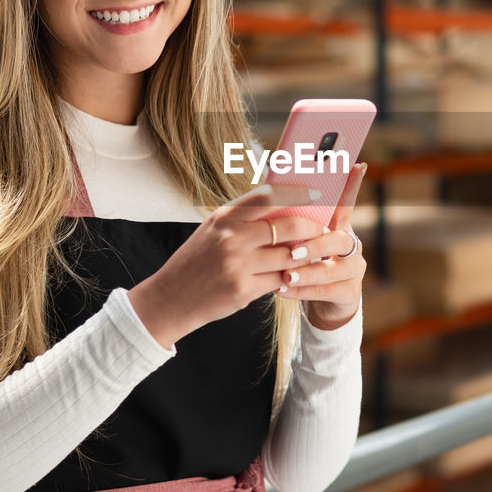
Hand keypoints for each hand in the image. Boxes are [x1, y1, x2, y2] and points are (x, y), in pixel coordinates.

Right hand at [127, 183, 327, 348]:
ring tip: (315, 254)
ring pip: (289, 255)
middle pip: (287, 226)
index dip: (297, 191)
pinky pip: (279, 279)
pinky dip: (290, 277)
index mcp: (224, 217)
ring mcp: (237, 263)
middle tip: (323, 231)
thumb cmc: (195, 263)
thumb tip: (283, 208)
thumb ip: (243, 220)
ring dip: (306, 256)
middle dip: (312, 228)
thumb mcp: (213, 232)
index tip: (317, 192)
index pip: (268, 195)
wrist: (169, 299)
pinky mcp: (242, 289)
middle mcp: (231, 236)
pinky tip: (294, 276)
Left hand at [280, 163, 368, 330]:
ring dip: (306, 272)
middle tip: (292, 251)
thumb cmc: (304, 266)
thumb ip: (293, 225)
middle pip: (337, 240)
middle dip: (314, 245)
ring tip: (285, 275)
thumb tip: (270, 200)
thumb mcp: (299, 243)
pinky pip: (326, 291)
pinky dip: (302, 291)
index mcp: (337, 228)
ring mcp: (353, 270)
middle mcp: (350, 246)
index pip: (345, 204)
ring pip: (332, 269)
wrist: (321, 305)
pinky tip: (281, 289)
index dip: (352, 186)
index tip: (357, 165)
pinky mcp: (349, 293)